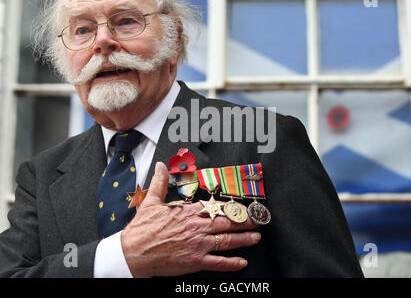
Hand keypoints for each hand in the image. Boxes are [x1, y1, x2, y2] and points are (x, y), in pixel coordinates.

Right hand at [121, 162, 260, 277]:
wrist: (132, 252)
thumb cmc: (142, 229)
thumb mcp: (151, 201)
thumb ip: (160, 182)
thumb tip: (160, 165)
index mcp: (187, 212)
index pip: (216, 207)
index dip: (232, 207)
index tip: (243, 205)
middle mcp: (195, 227)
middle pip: (226, 222)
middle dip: (244, 221)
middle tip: (258, 220)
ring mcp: (196, 245)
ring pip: (226, 240)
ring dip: (243, 239)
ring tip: (256, 237)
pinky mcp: (193, 261)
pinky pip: (216, 262)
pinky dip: (230, 263)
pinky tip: (242, 262)